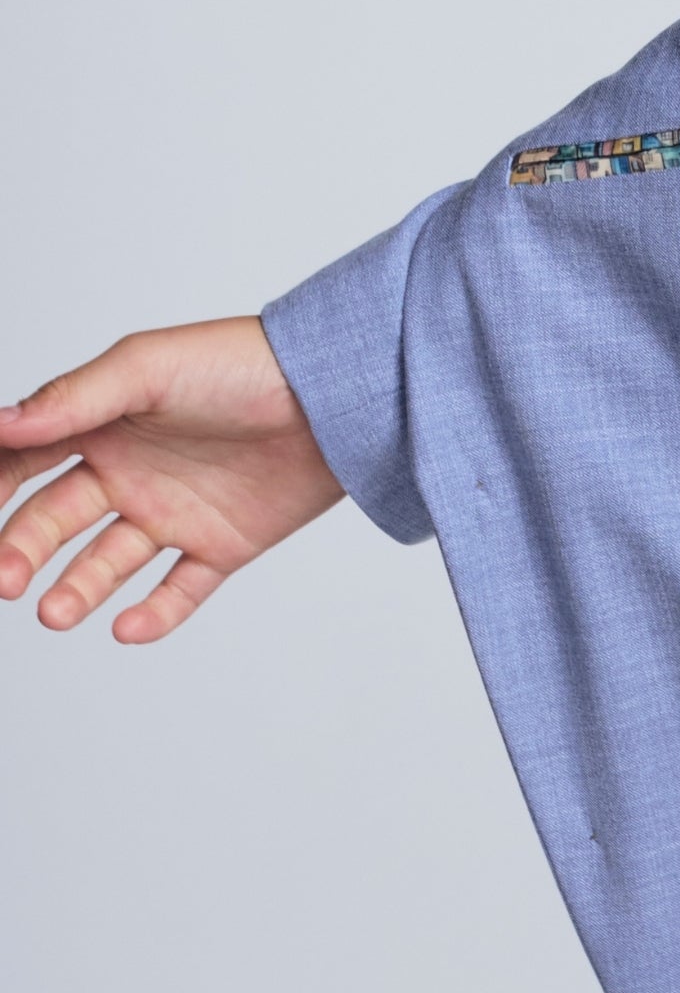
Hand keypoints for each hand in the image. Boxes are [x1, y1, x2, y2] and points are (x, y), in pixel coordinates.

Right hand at [0, 319, 345, 643]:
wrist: (333, 396)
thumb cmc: (239, 364)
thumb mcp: (146, 369)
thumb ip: (73, 400)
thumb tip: (1, 425)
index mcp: (99, 427)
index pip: (23, 465)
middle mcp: (128, 473)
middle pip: (54, 521)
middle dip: (22, 551)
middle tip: (5, 580)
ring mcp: (172, 513)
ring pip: (106, 563)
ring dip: (77, 589)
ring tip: (55, 612)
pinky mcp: (221, 545)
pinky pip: (179, 591)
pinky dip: (154, 614)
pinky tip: (128, 628)